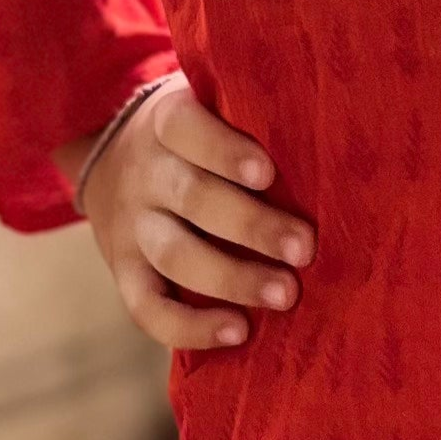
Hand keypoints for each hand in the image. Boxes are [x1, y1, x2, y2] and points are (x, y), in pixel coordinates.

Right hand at [50, 78, 312, 353]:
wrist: (109, 164)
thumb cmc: (196, 138)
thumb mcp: (208, 107)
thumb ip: (250, 120)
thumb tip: (331, 140)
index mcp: (166, 122)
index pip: (186, 128)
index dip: (224, 151)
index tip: (268, 173)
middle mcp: (145, 173)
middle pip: (192, 197)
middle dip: (251, 226)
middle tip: (305, 249)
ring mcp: (130, 226)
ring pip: (174, 254)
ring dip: (232, 279)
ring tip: (286, 295)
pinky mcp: (125, 272)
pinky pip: (148, 308)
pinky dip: (190, 327)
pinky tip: (238, 332)